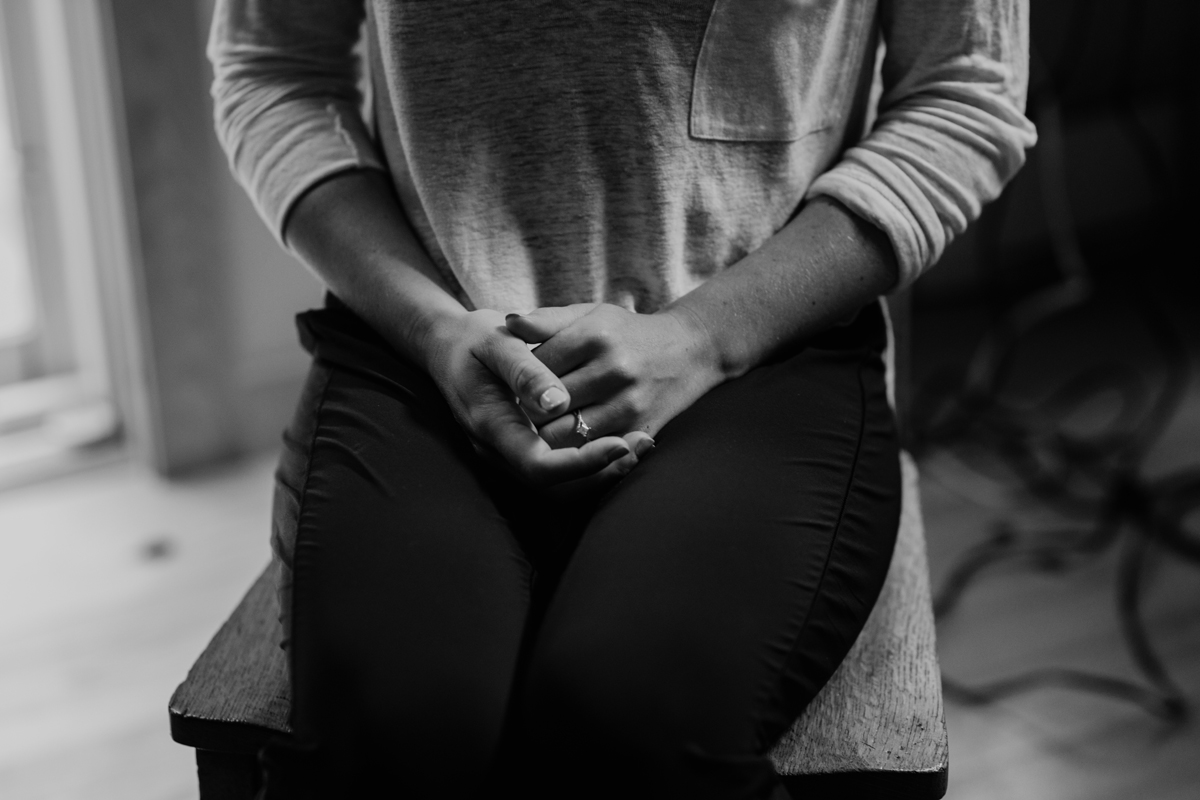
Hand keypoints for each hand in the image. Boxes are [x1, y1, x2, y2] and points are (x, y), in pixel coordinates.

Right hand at [422, 309, 647, 486]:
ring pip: (560, 488)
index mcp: (491, 427)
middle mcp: (498, 452)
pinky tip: (622, 441)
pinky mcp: (522, 452)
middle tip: (643, 444)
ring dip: (602, 473)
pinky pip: (560, 475)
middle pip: (555, 488)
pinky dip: (592, 464)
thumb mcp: (495, 344)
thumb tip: (558, 401)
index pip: (539, 466)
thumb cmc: (475, 341)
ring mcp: (509, 457)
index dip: (581, 463)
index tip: (620, 444)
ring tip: (640, 445)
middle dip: (601, 473)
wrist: (450, 348)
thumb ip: (525, 372)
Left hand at [506, 303, 723, 447]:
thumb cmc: (625, 333)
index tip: (516, 382)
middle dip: (528, 409)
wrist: (687, 352)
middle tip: (523, 408)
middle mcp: (613, 369)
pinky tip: (571, 434)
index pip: (534, 367)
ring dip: (547, 432)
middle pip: (544, 404)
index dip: (519, 378)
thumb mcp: (589, 315)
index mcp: (595, 335)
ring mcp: (628, 403)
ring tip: (544, 422)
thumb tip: (508, 322)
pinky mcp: (638, 429)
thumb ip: (546, 320)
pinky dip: (574, 446)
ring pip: (562, 433)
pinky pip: (590, 450)